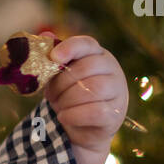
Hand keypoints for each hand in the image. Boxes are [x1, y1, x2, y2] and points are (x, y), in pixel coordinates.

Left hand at [42, 33, 127, 163]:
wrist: (79, 128)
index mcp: (97, 55)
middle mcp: (112, 70)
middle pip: (85, 69)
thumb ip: (53, 57)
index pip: (86, 44)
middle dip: (61, 83)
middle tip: (51, 96)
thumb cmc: (68, 95)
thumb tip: (46, 36)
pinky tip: (65, 117)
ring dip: (67, 100)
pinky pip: (95, 112)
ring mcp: (117, 92)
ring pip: (91, 90)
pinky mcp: (116, 114)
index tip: (53, 57)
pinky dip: (74, 115)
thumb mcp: (58, 76)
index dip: (69, 48)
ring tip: (58, 107)